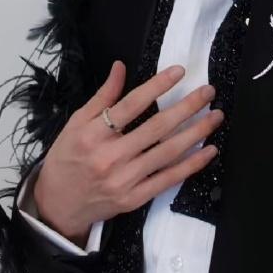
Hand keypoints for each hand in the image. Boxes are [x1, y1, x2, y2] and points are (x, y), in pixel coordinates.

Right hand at [33, 60, 223, 245]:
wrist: (56, 205)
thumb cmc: (66, 158)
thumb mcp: (76, 123)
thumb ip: (102, 96)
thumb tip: (120, 67)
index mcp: (93, 135)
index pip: (131, 105)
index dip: (157, 87)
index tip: (179, 72)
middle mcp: (110, 157)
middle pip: (156, 128)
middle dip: (186, 107)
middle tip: (208, 92)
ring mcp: (124, 180)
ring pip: (167, 153)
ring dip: (196, 133)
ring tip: (215, 116)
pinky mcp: (134, 199)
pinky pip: (168, 180)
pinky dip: (191, 165)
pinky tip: (209, 151)